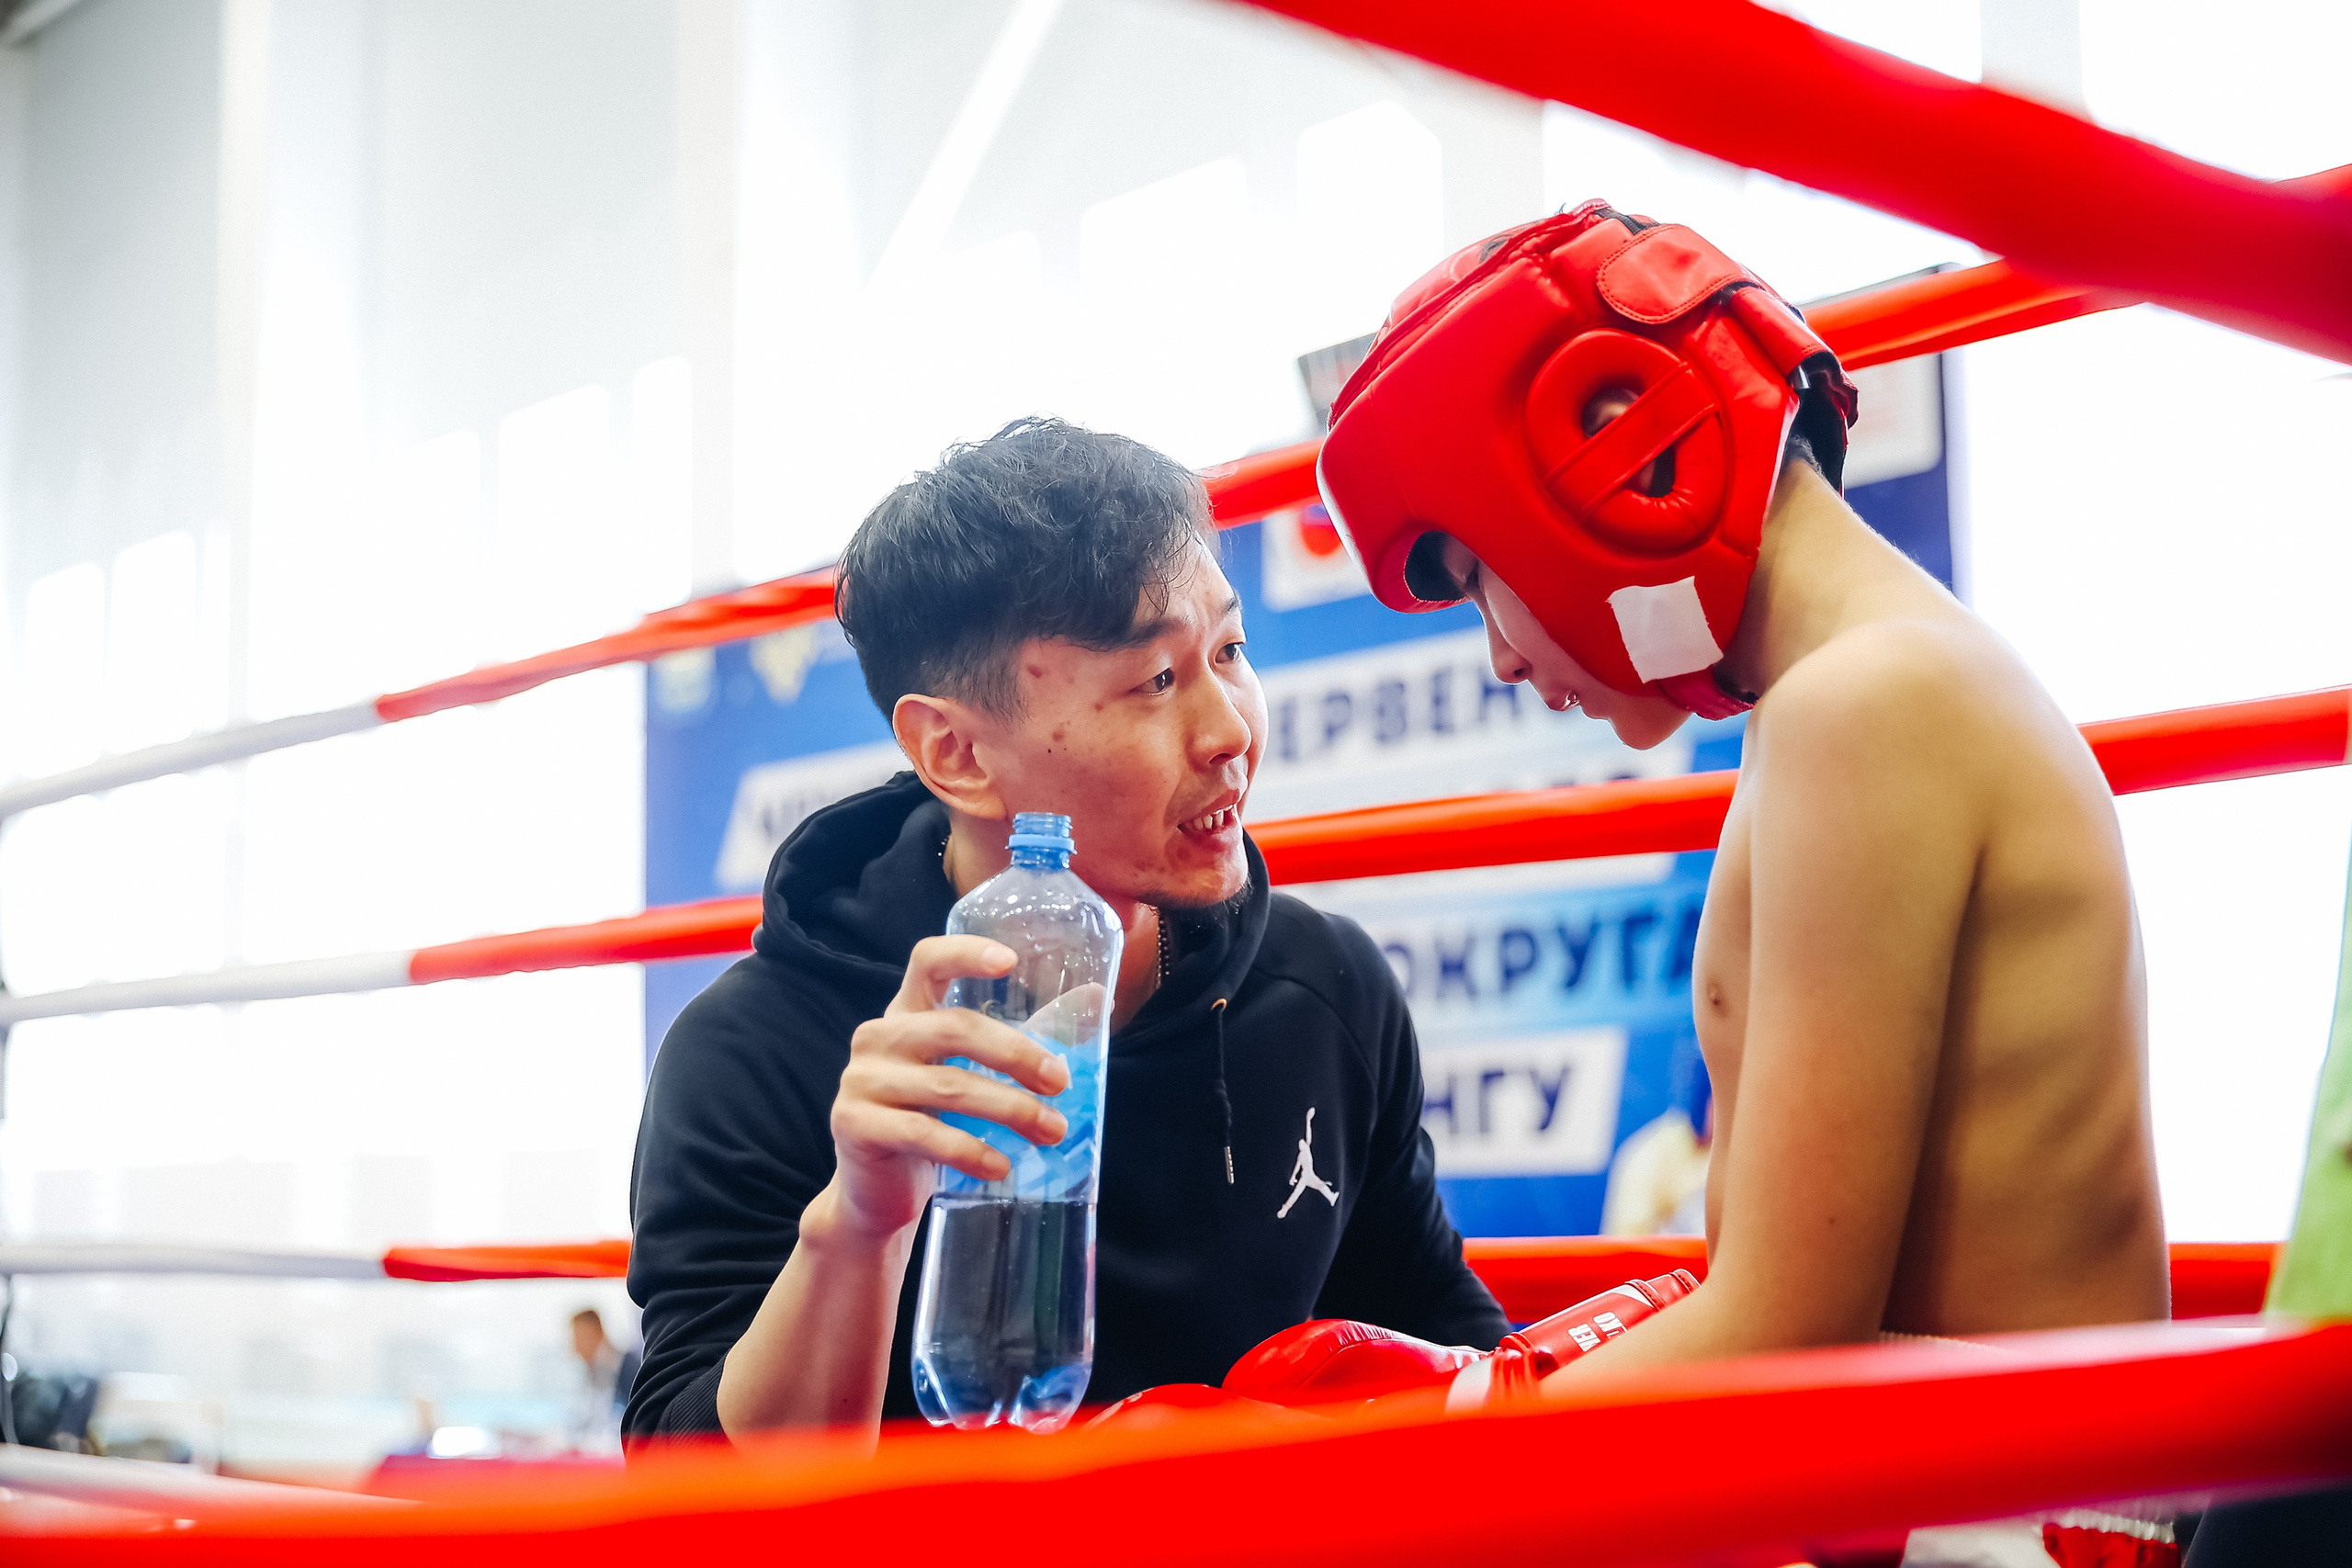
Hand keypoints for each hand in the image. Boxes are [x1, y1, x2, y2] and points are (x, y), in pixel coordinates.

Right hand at [815, 935, 1072, 1244]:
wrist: (874, 1195)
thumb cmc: (931, 1125)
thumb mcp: (963, 1077)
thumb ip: (1012, 1046)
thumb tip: (1097, 1000)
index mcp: (906, 1014)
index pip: (927, 962)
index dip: (966, 953)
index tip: (1011, 961)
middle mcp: (878, 1037)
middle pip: (954, 1028)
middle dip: (1016, 1055)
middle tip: (1059, 1083)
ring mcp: (861, 1080)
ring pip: (949, 1086)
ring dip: (1009, 1110)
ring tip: (1051, 1132)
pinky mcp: (856, 1125)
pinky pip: (924, 1134)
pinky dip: (971, 1151)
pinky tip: (1001, 1166)